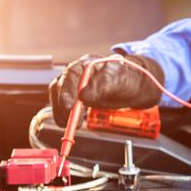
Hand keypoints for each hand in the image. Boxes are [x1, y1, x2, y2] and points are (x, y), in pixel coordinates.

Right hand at [49, 54, 163, 126]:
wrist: (132, 86)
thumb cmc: (127, 79)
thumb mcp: (119, 79)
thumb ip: (103, 85)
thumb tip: (84, 96)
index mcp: (87, 64)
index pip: (70, 75)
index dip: (66, 91)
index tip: (69, 107)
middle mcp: (77, 74)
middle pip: (60, 86)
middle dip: (62, 105)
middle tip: (70, 122)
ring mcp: (74, 85)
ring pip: (58, 97)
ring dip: (61, 112)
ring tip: (70, 125)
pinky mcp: (75, 98)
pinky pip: (64, 106)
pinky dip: (64, 116)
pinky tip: (71, 123)